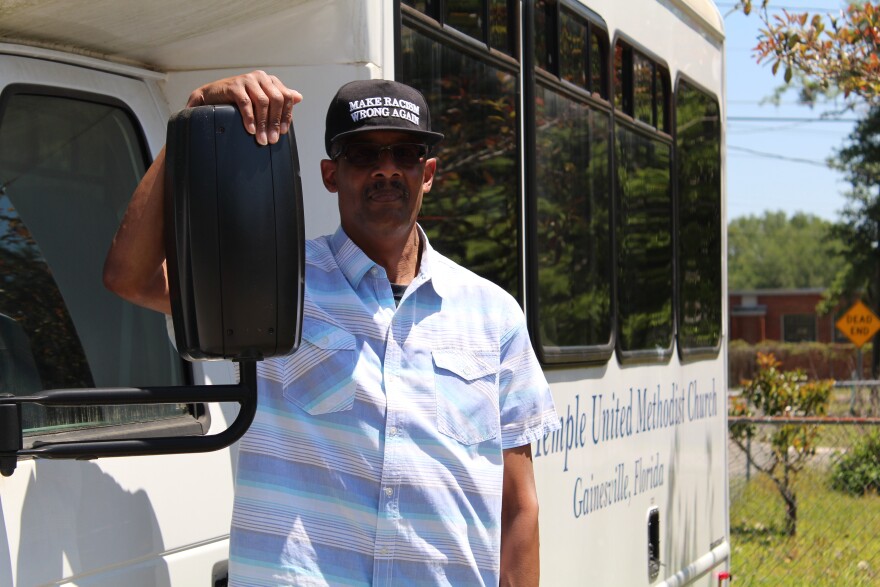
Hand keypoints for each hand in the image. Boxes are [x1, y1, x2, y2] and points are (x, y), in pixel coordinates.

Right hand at [186, 70, 302, 144]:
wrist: (212, 96)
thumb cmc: (238, 99)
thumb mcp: (260, 98)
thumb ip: (279, 98)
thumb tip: (299, 97)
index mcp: (270, 81)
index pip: (286, 97)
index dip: (286, 115)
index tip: (282, 132)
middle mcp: (261, 78)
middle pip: (276, 100)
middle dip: (275, 122)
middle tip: (272, 139)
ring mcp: (247, 80)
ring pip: (263, 102)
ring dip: (263, 124)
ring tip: (261, 139)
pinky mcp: (234, 85)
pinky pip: (246, 103)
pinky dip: (250, 118)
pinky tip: (251, 130)